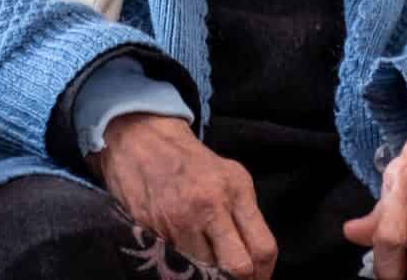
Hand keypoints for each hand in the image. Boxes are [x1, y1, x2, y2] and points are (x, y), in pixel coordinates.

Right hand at [92, 113, 278, 279]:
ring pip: (204, 271)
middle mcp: (208, 206)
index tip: (258, 279)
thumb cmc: (193, 162)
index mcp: (234, 190)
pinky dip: (181, 266)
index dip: (264, 275)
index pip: (261, 248)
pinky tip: (182, 256)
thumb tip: (255, 262)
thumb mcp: (231, 176)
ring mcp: (178, 221)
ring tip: (206, 265)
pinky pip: (175, 264)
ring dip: (206, 274)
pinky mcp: (151, 231)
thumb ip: (245, 216)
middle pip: (237, 267)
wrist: (142, 141)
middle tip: (233, 279)